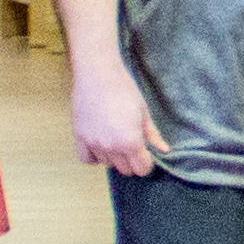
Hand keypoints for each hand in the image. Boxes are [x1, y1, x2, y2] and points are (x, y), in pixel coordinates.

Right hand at [70, 60, 166, 176]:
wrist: (98, 74)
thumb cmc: (124, 90)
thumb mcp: (143, 112)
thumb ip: (152, 135)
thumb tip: (164, 150)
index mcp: (130, 142)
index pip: (141, 169)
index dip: (146, 163)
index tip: (146, 154)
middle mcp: (111, 147)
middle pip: (125, 169)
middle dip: (132, 160)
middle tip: (132, 143)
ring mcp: (93, 143)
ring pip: (107, 164)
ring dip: (114, 156)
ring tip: (116, 137)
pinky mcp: (79, 137)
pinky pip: (86, 159)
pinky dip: (94, 156)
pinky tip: (100, 145)